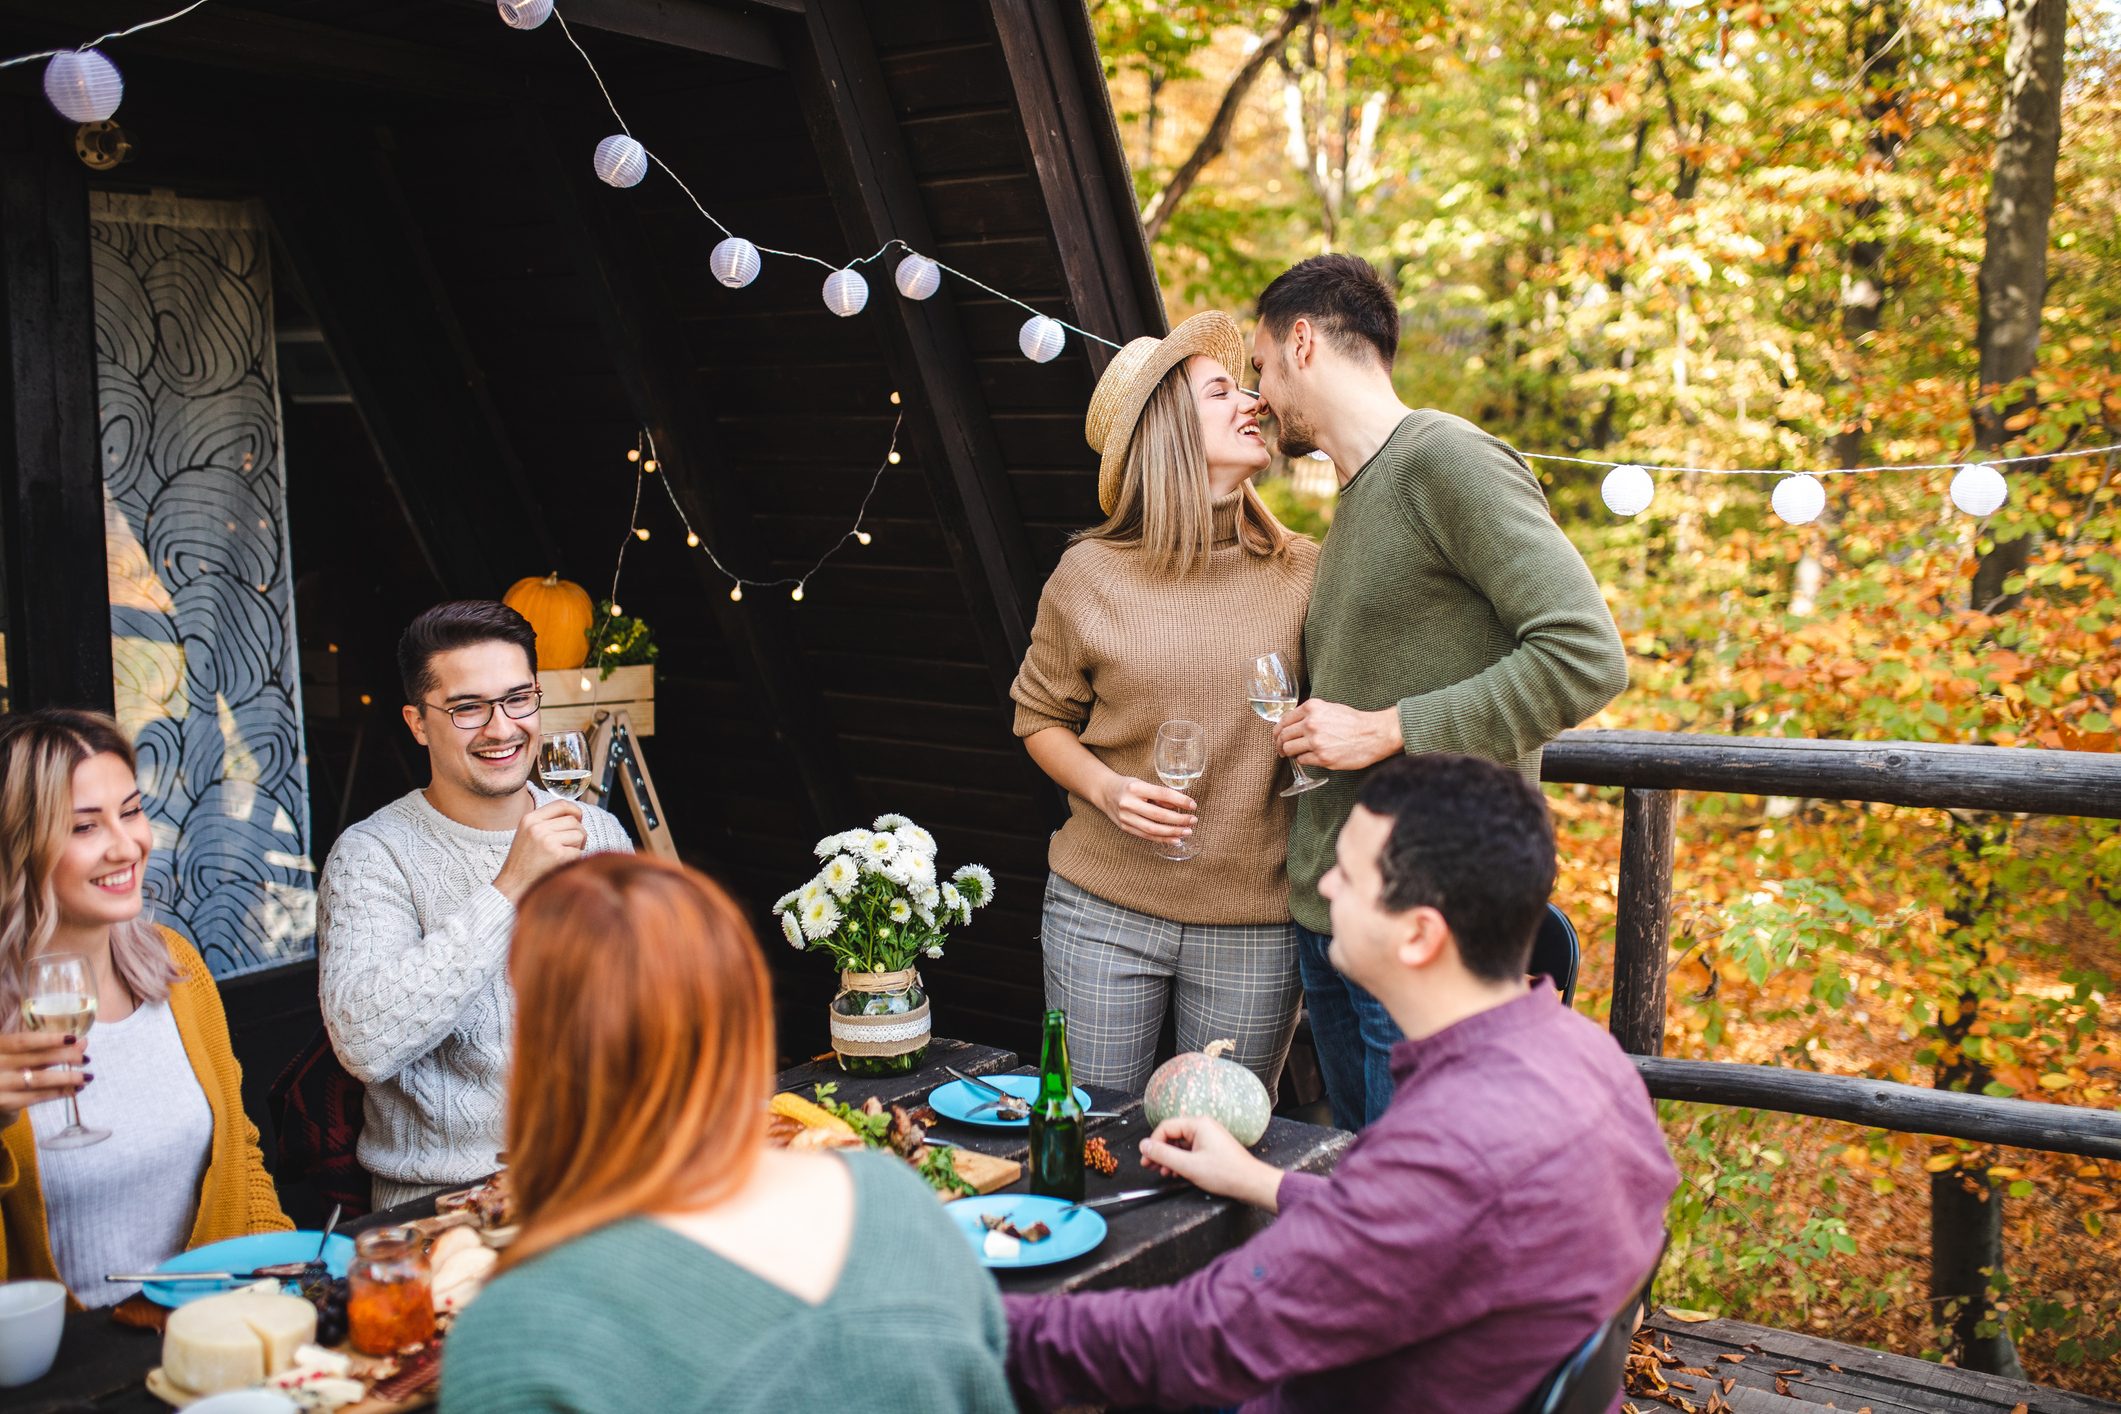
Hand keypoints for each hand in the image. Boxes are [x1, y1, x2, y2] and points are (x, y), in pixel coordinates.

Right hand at [0, 1030, 87, 1128]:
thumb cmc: (8, 1068)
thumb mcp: (20, 1054)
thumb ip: (46, 1048)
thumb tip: (83, 1042)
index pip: (24, 1040)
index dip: (50, 1039)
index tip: (73, 1038)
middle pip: (36, 1059)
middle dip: (65, 1057)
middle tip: (86, 1059)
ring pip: (40, 1079)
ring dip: (67, 1078)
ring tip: (87, 1077)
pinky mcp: (4, 1103)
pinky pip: (37, 1096)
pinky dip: (58, 1092)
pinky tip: (74, 1090)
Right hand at [493, 800, 588, 900]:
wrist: (513, 885)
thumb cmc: (523, 862)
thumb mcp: (528, 834)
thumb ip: (546, 822)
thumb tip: (575, 815)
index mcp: (530, 819)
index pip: (561, 804)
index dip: (576, 811)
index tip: (579, 819)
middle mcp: (537, 827)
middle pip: (574, 821)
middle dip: (578, 833)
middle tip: (571, 845)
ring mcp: (547, 841)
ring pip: (579, 834)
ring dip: (578, 846)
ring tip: (565, 855)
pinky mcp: (557, 855)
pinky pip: (578, 852)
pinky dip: (575, 859)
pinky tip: (562, 865)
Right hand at [1093, 773, 1196, 842]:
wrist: (1104, 793)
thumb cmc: (1128, 786)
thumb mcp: (1143, 783)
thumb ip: (1160, 795)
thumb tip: (1180, 806)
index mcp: (1136, 788)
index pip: (1162, 794)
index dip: (1179, 801)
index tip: (1193, 805)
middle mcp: (1129, 803)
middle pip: (1158, 815)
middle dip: (1179, 820)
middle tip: (1193, 821)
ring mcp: (1126, 818)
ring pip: (1153, 829)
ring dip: (1173, 832)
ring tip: (1187, 832)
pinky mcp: (1125, 828)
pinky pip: (1146, 836)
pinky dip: (1162, 839)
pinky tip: (1175, 839)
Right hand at [1139, 1115, 1285, 1212]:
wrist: (1250, 1183)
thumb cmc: (1227, 1173)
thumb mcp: (1188, 1166)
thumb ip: (1163, 1155)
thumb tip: (1145, 1146)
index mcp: (1198, 1124)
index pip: (1166, 1127)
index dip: (1153, 1144)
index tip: (1146, 1158)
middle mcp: (1203, 1127)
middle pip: (1172, 1135)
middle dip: (1160, 1152)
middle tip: (1150, 1166)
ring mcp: (1208, 1137)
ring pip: (1181, 1144)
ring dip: (1170, 1159)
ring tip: (1165, 1172)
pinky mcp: (1212, 1148)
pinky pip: (1190, 1150)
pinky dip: (1181, 1161)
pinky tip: (1178, 1172)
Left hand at [1275, 699, 1402, 770]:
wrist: (1374, 734)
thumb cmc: (1354, 722)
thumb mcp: (1330, 708)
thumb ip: (1311, 714)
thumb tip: (1293, 723)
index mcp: (1312, 708)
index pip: (1284, 720)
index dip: (1277, 731)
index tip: (1277, 737)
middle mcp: (1311, 723)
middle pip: (1283, 736)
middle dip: (1279, 744)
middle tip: (1280, 750)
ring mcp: (1316, 741)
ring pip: (1289, 749)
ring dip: (1289, 753)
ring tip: (1292, 755)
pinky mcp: (1322, 758)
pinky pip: (1302, 760)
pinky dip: (1302, 760)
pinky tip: (1310, 758)